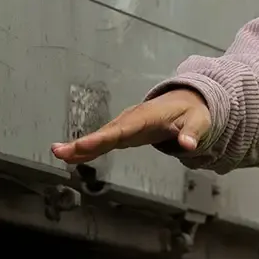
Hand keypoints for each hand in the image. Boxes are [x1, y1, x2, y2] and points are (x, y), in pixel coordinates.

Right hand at [50, 90, 211, 164]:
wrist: (187, 101)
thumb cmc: (193, 112)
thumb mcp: (200, 122)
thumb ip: (192, 133)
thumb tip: (187, 146)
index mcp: (147, 116)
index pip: (124, 129)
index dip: (104, 137)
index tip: (85, 145)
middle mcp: (131, 120)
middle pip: (105, 133)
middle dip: (84, 143)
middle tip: (60, 151)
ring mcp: (125, 126)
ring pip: (101, 137)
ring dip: (79, 146)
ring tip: (58, 154)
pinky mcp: (124, 133)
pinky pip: (103, 142)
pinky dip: (87, 149)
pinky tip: (71, 158)